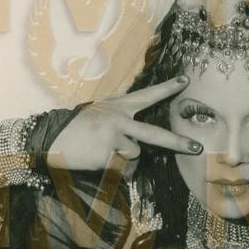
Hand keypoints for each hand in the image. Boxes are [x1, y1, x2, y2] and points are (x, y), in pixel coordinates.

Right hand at [47, 76, 202, 170]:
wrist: (50, 138)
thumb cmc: (75, 128)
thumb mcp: (98, 112)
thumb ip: (120, 116)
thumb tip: (139, 138)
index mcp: (118, 106)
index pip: (147, 95)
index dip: (168, 88)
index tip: (186, 80)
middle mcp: (119, 119)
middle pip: (155, 134)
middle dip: (178, 142)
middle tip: (198, 148)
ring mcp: (114, 138)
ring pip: (135, 155)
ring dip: (124, 158)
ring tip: (102, 151)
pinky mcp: (108, 155)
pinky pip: (122, 168)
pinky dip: (114, 168)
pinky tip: (98, 160)